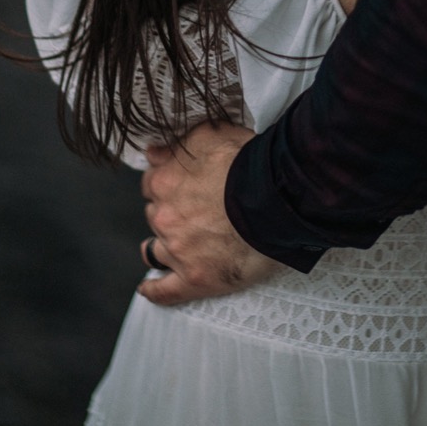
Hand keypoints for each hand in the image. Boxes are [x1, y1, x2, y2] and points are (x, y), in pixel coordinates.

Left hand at [137, 121, 277, 305]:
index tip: (182, 184)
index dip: (168, 183)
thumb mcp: (213, 135)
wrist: (278, 196)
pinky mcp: (194, 278)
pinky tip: (148, 287)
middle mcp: (164, 216)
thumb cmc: (251, 163)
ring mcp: (177, 250)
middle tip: (195, 210)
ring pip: (155, 250)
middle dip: (170, 212)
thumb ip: (179, 143)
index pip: (152, 182)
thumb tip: (153, 152)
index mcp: (166, 181)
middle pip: (155, 215)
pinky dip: (154, 289)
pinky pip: (164, 290)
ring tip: (176, 246)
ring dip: (161, 246)